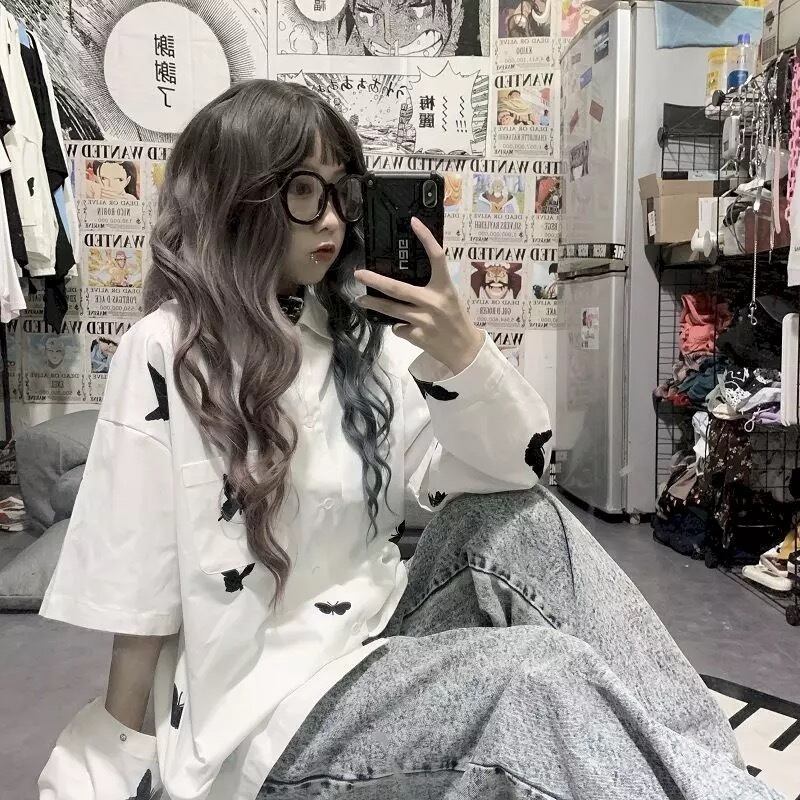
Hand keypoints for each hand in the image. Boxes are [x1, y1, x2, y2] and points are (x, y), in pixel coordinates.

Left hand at [354, 217, 484, 374]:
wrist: (465, 349)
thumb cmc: (456, 319)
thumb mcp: (449, 297)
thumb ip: (430, 288)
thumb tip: (402, 278)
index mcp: (445, 288)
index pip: (437, 258)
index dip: (426, 238)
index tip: (414, 222)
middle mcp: (434, 302)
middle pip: (398, 288)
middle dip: (375, 281)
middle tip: (359, 274)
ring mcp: (424, 320)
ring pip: (391, 310)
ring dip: (373, 304)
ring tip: (361, 300)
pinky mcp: (417, 336)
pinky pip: (398, 328)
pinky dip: (399, 327)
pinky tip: (409, 328)